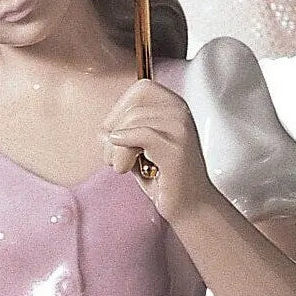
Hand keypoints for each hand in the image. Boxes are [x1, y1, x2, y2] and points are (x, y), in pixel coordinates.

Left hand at [101, 78, 216, 219]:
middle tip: (115, 157)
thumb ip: (124, 130)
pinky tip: (127, 166)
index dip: (120, 109)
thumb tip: (104, 132)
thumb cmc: (165, 177)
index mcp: (174, 106)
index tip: (116, 134)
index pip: (141, 88)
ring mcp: (180, 129)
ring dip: (116, 149)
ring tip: (123, 167)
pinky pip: (141, 135)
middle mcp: (181, 112)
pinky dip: (125, 151)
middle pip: (133, 107)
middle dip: (114, 132)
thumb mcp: (141, 146)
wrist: (191, 207)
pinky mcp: (176, 148)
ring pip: (132, 122)